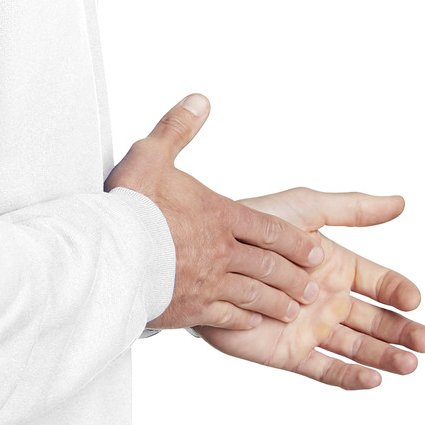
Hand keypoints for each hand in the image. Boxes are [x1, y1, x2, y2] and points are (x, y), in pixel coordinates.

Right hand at [105, 95, 324, 330]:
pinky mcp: (193, 307)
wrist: (111, 254)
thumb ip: (178, 128)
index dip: (294, 241)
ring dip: (276, 301)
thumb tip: (199, 101)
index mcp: (220, 215)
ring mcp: (210, 282)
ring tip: (292, 309)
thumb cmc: (131, 207)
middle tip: (313, 287)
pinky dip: (244, 320)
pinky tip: (252, 323)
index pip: (269, 230)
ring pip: (255, 295)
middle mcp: (223, 251)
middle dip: (293, 276)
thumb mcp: (153, 155)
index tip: (313, 251)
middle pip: (270, 266)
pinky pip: (228, 317)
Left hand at [192, 187, 424, 389]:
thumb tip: (400, 201)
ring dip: (386, 357)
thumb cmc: (254, 227)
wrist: (206, 257)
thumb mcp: (307, 210)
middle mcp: (330, 302)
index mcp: (339, 269)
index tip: (414, 299)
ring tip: (410, 364)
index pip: (382, 284)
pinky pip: (326, 370)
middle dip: (404, 332)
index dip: (400, 292)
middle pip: (378, 322)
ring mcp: (311, 329)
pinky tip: (374, 379)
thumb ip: (353, 209)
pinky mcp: (290, 354)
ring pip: (359, 349)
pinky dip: (351, 377)